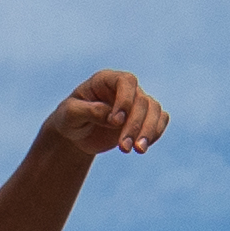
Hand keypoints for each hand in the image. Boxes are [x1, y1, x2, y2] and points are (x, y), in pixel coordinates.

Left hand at [38, 69, 170, 159]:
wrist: (75, 134)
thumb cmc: (69, 119)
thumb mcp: (70, 114)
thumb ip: (90, 111)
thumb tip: (114, 118)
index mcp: (105, 80)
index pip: (126, 81)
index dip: (126, 100)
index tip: (115, 121)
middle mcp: (124, 89)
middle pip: (142, 101)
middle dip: (134, 126)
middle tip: (123, 148)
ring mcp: (136, 103)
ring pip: (155, 110)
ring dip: (149, 131)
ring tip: (137, 151)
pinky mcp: (143, 118)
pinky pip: (160, 120)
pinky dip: (156, 133)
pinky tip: (141, 147)